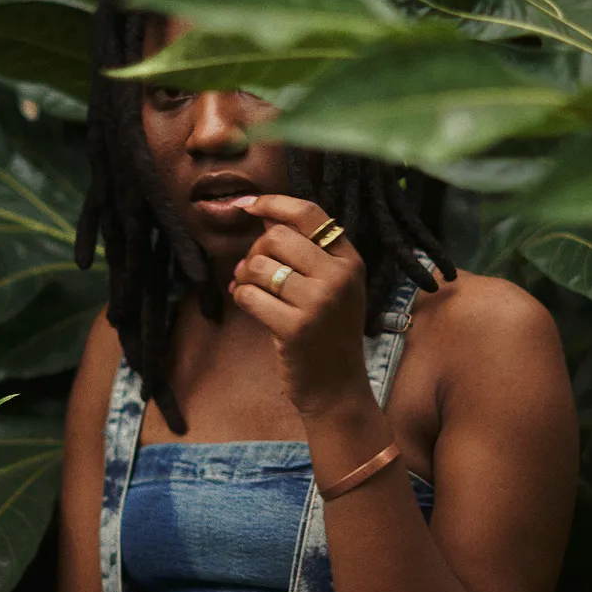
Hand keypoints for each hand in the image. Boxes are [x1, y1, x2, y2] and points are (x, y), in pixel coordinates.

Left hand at [229, 195, 370, 416]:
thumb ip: (304, 250)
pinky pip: (250, 295)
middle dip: (255, 251)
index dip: (272, 203)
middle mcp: (339, 277)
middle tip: (253, 272)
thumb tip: (264, 214)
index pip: (309, 213)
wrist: (337, 388)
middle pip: (277, 237)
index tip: (247, 205)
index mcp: (350, 260)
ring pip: (259, 265)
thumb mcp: (330, 287)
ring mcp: (319, 303)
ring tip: (249, 288)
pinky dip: (241, 297)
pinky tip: (248, 304)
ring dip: (245, 276)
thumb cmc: (327, 333)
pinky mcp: (295, 328)